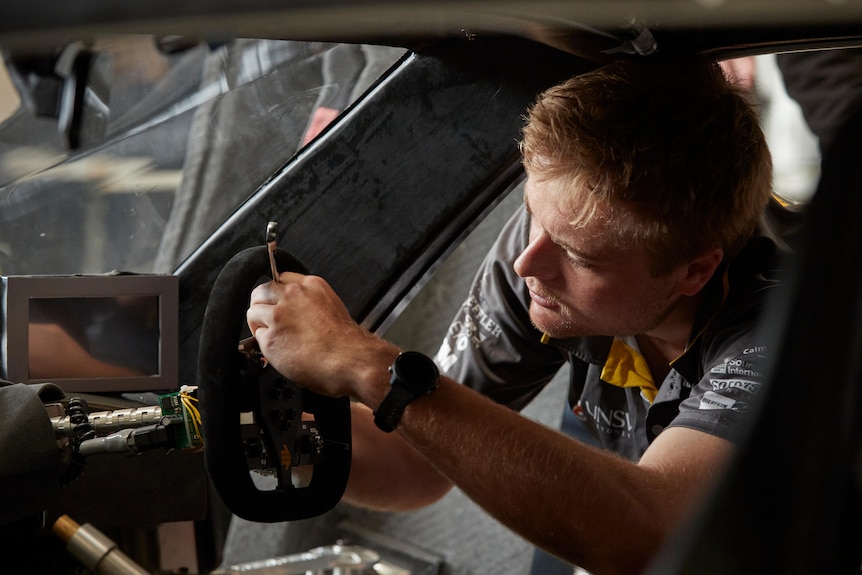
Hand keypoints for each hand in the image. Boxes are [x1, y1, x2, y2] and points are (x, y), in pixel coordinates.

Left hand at [247, 272, 397, 403]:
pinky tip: (278, 349)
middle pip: (261, 291)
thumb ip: (310, 302)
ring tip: (272, 335)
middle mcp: (293, 296)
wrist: (350, 360)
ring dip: (259, 324)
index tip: (276, 303)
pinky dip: (263, 343)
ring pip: (253, 311)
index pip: (280, 278)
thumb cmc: (346, 343)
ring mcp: (279, 315)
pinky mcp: (270, 337)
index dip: (276, 294)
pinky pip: (256, 336)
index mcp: (311, 285)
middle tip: (267, 319)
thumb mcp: (331, 306)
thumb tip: (296, 310)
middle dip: (261, 305)